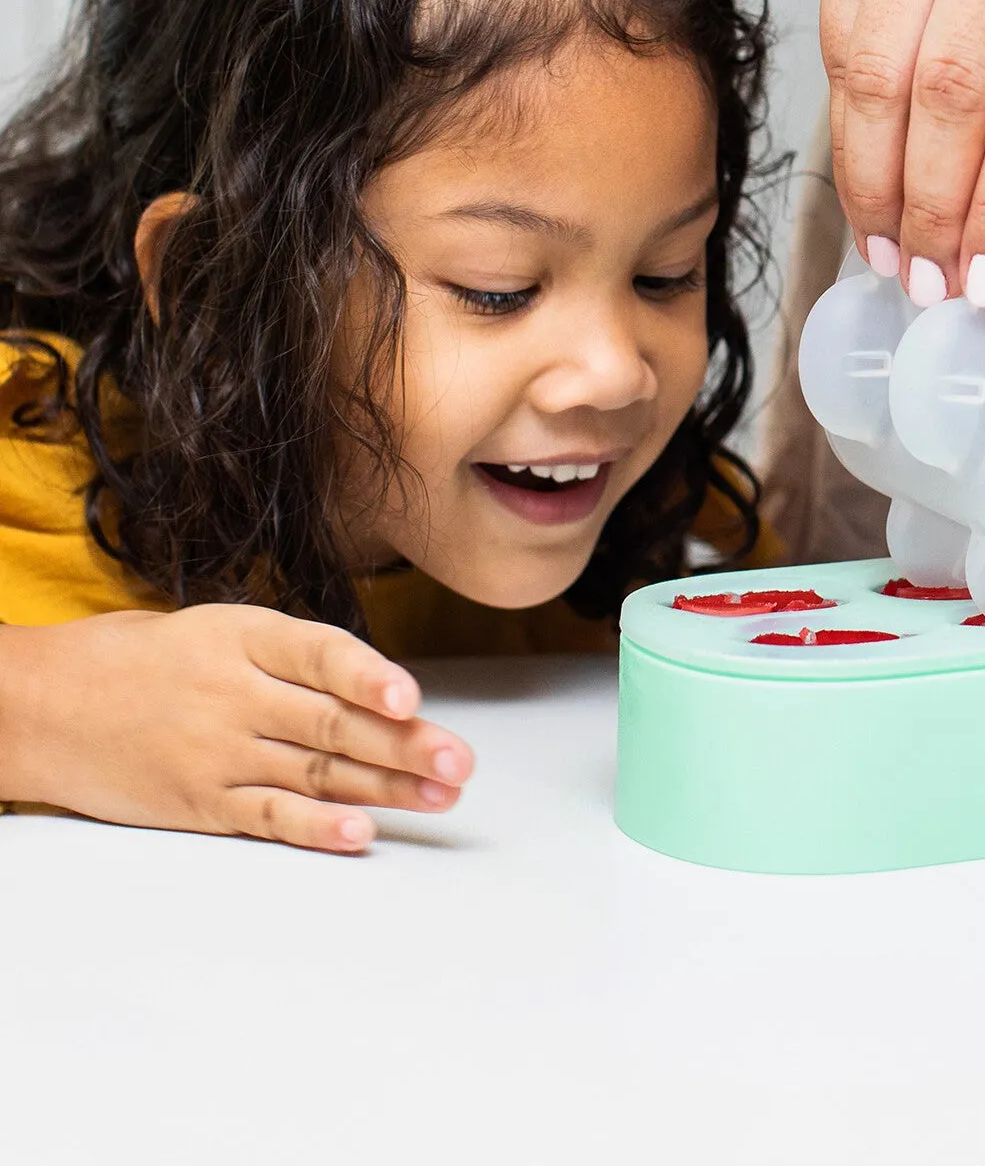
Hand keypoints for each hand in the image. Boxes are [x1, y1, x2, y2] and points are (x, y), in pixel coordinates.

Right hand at [0, 605, 473, 851]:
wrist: (46, 704)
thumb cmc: (150, 660)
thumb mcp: (222, 630)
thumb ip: (296, 658)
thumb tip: (385, 694)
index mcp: (246, 636)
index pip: (319, 653)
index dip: (369, 676)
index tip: (412, 699)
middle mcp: (234, 694)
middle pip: (331, 722)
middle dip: (404, 746)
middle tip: (459, 764)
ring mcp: (216, 752)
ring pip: (314, 771)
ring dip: (384, 788)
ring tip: (440, 797)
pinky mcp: (200, 802)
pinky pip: (268, 816)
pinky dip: (316, 828)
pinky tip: (359, 833)